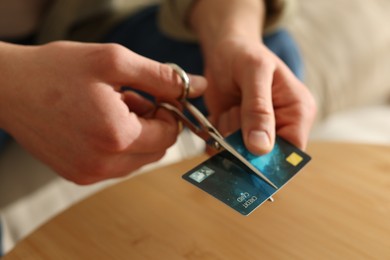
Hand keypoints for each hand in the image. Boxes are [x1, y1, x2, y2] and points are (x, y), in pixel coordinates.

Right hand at [0, 41, 206, 183]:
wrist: (8, 87)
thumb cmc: (57, 70)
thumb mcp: (115, 62)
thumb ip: (162, 77)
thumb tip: (198, 86)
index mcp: (117, 136)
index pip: (169, 135)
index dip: (170, 112)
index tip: (158, 95)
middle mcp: (103, 164)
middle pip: (156, 150)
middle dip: (154, 124)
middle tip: (134, 98)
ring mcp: (89, 174)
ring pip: (138, 159)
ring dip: (137, 134)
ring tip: (114, 107)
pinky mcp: (78, 175)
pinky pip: (116, 165)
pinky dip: (119, 144)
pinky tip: (101, 121)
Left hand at [189, 0, 315, 153]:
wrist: (224, 50)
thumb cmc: (244, 53)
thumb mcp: (253, 73)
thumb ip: (258, 108)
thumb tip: (261, 148)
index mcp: (298, 111)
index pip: (292, 151)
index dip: (269, 158)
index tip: (245, 148)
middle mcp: (282, 125)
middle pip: (264, 157)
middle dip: (242, 142)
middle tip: (234, 111)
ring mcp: (259, 131)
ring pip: (241, 155)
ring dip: (227, 135)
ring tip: (229, 108)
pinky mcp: (239, 133)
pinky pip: (226, 151)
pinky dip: (217, 137)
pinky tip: (220, 115)